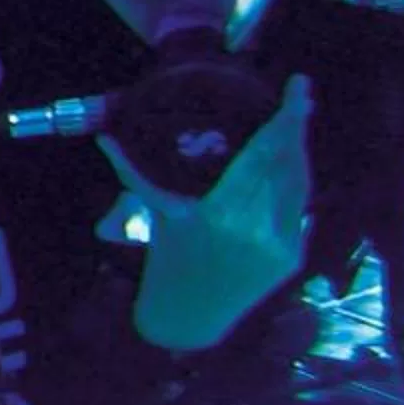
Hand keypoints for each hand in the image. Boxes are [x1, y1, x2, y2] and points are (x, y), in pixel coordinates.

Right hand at [104, 75, 314, 352]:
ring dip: (299, 152)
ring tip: (297, 121)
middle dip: (297, 126)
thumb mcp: (155, 213)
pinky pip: (298, 209)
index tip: (298, 87)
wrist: (189, 317)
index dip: (286, 118)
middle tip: (300, 94)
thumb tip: (103, 138)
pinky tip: (291, 164)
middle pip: (288, 164)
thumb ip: (133, 173)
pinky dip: (294, 184)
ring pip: (300, 185)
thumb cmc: (167, 260)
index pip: (262, 154)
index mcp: (222, 213)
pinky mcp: (293, 257)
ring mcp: (281, 245)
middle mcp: (258, 228)